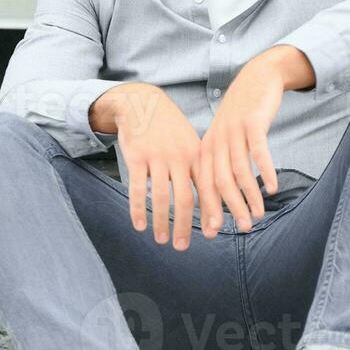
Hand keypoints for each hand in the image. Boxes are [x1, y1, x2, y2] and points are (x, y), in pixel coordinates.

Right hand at [91, 82, 202, 249]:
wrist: (142, 102)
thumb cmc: (170, 130)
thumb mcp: (191, 144)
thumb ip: (199, 171)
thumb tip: (211, 203)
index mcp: (196, 155)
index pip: (207, 188)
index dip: (210, 211)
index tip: (213, 232)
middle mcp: (179, 157)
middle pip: (184, 198)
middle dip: (184, 225)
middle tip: (182, 247)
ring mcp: (157, 157)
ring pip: (160, 196)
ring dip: (160, 221)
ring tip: (161, 240)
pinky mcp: (136, 157)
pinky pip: (137, 188)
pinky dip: (138, 209)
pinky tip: (139, 226)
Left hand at [198, 47, 307, 236]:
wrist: (255, 78)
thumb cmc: (241, 116)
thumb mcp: (224, 139)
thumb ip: (221, 164)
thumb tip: (224, 199)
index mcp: (206, 148)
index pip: (202, 184)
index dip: (207, 209)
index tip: (211, 232)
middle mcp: (216, 141)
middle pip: (219, 181)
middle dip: (229, 209)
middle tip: (241, 229)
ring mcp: (234, 131)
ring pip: (239, 170)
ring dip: (249, 196)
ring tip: (258, 215)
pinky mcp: (253, 123)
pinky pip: (258, 152)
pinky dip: (265, 171)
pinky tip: (271, 188)